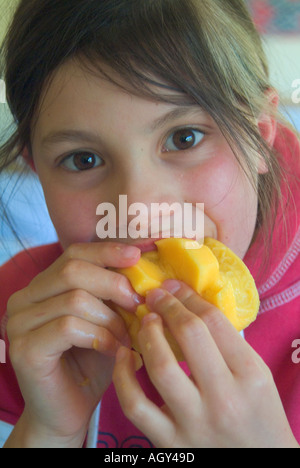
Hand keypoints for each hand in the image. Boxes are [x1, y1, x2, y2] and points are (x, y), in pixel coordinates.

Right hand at [6, 242, 140, 447]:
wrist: (69, 410)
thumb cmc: (91, 361)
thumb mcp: (106, 318)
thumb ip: (114, 292)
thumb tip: (140, 263)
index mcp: (42, 286)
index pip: (73, 254)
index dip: (106, 251)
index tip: (136, 256)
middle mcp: (24, 299)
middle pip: (73, 270)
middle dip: (114, 284)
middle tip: (138, 304)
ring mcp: (19, 323)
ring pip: (75, 299)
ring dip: (111, 318)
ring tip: (127, 336)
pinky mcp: (24, 349)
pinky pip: (69, 327)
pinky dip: (101, 336)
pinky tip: (114, 350)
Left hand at [113, 280, 298, 447]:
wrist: (259, 467)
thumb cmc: (260, 416)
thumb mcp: (258, 376)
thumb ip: (228, 343)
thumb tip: (191, 304)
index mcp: (250, 376)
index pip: (214, 322)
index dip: (189, 296)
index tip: (175, 287)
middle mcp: (224, 399)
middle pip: (189, 335)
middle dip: (167, 306)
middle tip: (155, 294)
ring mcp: (194, 423)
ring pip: (160, 367)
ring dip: (147, 334)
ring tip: (145, 319)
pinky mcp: (169, 443)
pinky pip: (135, 405)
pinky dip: (122, 375)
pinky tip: (123, 354)